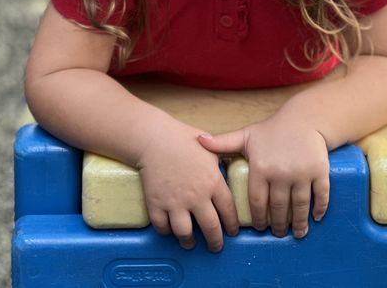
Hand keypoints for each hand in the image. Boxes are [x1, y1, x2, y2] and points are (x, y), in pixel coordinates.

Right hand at [135, 122, 239, 251]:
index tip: (232, 232)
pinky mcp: (156, 204)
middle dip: (215, 242)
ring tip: (190, 243)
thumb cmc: (183, 139)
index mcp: (213, 182)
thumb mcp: (210, 148)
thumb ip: (221, 162)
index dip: (232, 225)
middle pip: (211, 228)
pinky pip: (162, 227)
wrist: (154, 138)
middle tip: (216, 247)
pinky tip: (170, 230)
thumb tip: (230, 168)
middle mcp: (196, 196)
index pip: (228, 211)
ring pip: (185, 233)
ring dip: (189, 241)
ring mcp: (175, 202)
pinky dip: (166, 231)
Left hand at [197, 115, 329, 238]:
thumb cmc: (272, 131)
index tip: (259, 227)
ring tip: (296, 233)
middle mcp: (281, 173)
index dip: (257, 218)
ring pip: (299, 206)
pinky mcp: (319, 171)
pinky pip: (320, 195)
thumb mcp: (246, 136)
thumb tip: (197, 140)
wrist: (304, 119)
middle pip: (278, 208)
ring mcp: (301, 173)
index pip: (256, 201)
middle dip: (277, 225)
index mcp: (261, 167)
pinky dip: (319, 209)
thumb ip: (223, 142)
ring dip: (298, 223)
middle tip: (276, 233)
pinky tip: (315, 219)